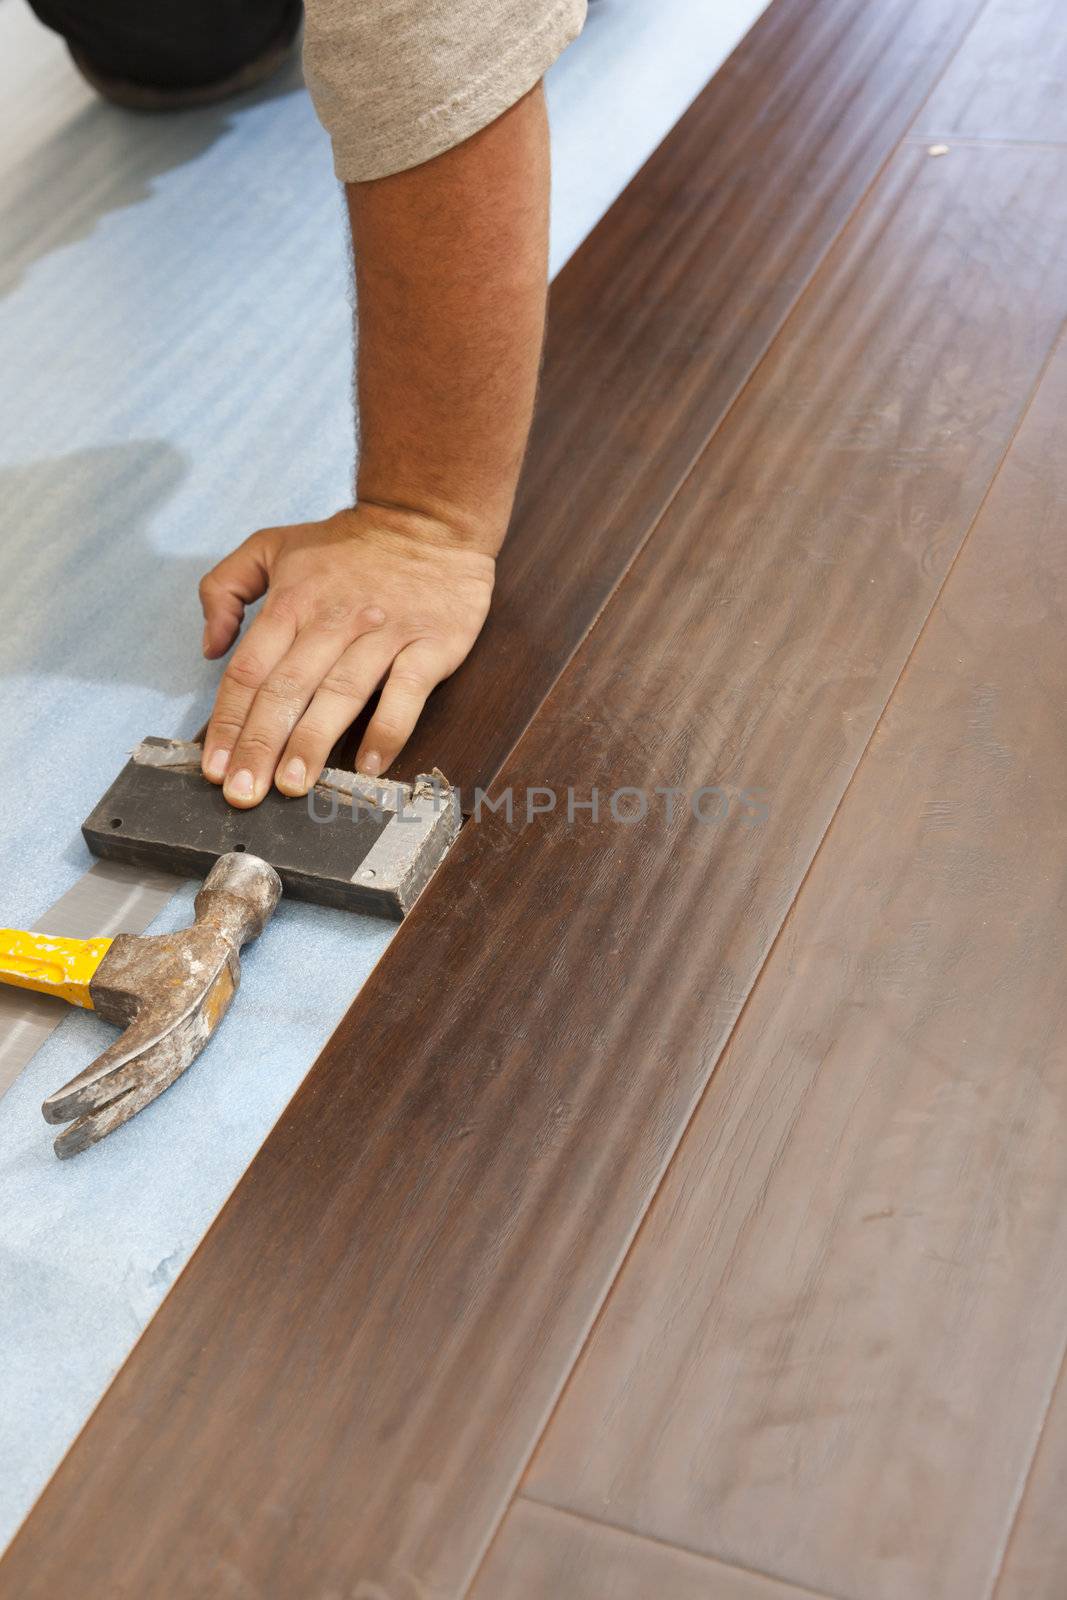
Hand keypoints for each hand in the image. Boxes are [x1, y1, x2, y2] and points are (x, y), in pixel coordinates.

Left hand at [198, 505, 494, 806]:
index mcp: (292, 601)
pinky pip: (406, 692)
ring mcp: (384, 633)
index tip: (214, 767)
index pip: (249, 671)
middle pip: (287, 690)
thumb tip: (209, 647)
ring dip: (313, 743)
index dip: (228, 722)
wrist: (428, 517)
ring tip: (292, 786)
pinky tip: (368, 764)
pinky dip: (388, 729)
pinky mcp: (430, 644)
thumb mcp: (272, 545)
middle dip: (260, 745)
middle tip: (244, 793)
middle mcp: (333, 620)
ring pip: (340, 694)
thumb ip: (225, 588)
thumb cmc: (349, 544)